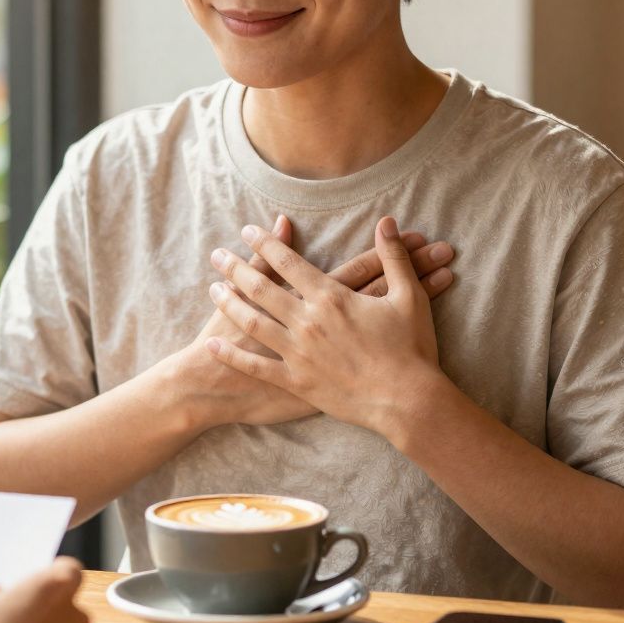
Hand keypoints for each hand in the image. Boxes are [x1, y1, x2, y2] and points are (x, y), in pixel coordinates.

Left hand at [203, 216, 447, 441]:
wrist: (407, 400)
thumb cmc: (411, 348)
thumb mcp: (408, 296)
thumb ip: (394, 257)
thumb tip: (387, 222)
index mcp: (331, 297)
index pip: (288, 262)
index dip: (265, 243)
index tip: (247, 231)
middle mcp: (308, 321)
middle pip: (261, 288)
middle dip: (235, 268)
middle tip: (217, 255)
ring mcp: (298, 353)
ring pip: (252, 322)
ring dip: (229, 303)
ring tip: (212, 289)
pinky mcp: (296, 382)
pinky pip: (255, 366)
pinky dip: (231, 355)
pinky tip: (213, 343)